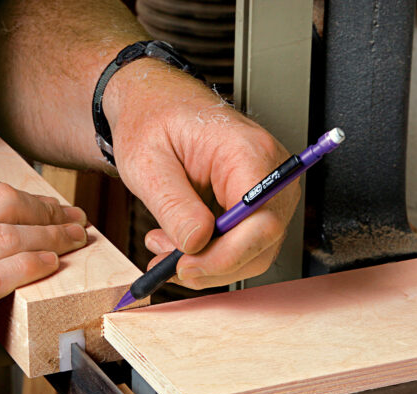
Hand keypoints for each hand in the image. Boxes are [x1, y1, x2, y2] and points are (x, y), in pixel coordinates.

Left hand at [107, 60, 299, 288]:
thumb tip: (196, 244)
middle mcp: (268, 171)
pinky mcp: (252, 203)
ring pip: (252, 251)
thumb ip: (173, 204)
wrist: (154, 104)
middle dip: (211, 264)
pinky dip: (208, 255)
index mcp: (247, 151)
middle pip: (262, 243)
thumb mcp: (148, 161)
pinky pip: (241, 243)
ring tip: (163, 247)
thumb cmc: (152, 119)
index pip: (260, 220)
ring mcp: (265, 189)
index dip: (226, 255)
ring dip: (206, 263)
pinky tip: (176, 244)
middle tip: (166, 264)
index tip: (185, 266)